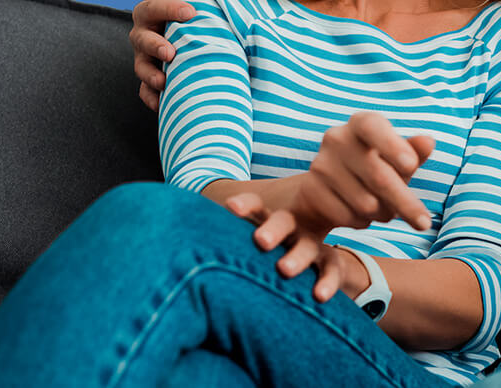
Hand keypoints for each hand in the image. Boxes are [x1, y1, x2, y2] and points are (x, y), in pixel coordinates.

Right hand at [130, 0, 200, 109]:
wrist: (192, 31)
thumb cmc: (190, 8)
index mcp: (152, 11)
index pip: (154, 7)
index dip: (170, 9)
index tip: (191, 12)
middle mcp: (144, 34)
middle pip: (141, 39)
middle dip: (154, 46)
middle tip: (170, 52)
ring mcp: (145, 58)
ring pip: (141, 67)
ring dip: (150, 75)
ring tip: (163, 82)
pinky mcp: (152, 79)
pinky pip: (146, 92)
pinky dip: (152, 99)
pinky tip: (163, 105)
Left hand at [225, 193, 366, 302]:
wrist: (300, 256)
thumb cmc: (257, 252)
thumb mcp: (239, 245)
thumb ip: (218, 245)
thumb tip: (169, 244)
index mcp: (265, 218)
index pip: (255, 206)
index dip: (245, 205)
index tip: (230, 208)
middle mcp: (290, 227)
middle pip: (282, 222)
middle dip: (272, 230)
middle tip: (260, 241)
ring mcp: (310, 243)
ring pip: (307, 246)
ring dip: (297, 257)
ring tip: (284, 270)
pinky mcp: (327, 261)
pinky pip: (332, 268)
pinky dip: (328, 281)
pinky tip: (319, 295)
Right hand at [291, 112, 435, 234]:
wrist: (329, 187)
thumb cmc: (375, 166)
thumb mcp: (397, 157)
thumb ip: (413, 151)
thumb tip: (428, 142)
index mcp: (361, 123)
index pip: (373, 127)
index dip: (392, 145)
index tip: (412, 165)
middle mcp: (337, 139)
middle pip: (379, 176)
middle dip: (406, 203)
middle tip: (425, 224)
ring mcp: (320, 165)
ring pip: (367, 203)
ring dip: (384, 213)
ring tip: (384, 208)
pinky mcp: (311, 191)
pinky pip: (348, 217)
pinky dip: (364, 222)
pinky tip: (362, 213)